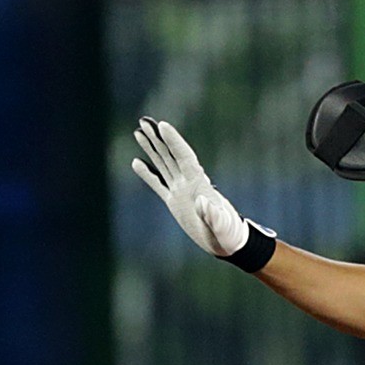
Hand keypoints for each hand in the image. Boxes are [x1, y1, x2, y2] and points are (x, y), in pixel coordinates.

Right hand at [130, 117, 250, 257]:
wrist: (227, 242)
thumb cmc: (228, 235)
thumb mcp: (223, 227)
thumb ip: (214, 215)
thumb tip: (202, 202)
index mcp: (199, 185)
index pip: (184, 157)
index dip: (174, 141)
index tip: (162, 125)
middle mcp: (188, 183)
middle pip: (171, 155)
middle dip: (158, 138)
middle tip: (144, 122)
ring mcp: (180, 191)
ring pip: (164, 164)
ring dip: (152, 148)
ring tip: (139, 131)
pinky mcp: (174, 201)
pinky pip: (158, 183)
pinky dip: (147, 173)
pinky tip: (136, 162)